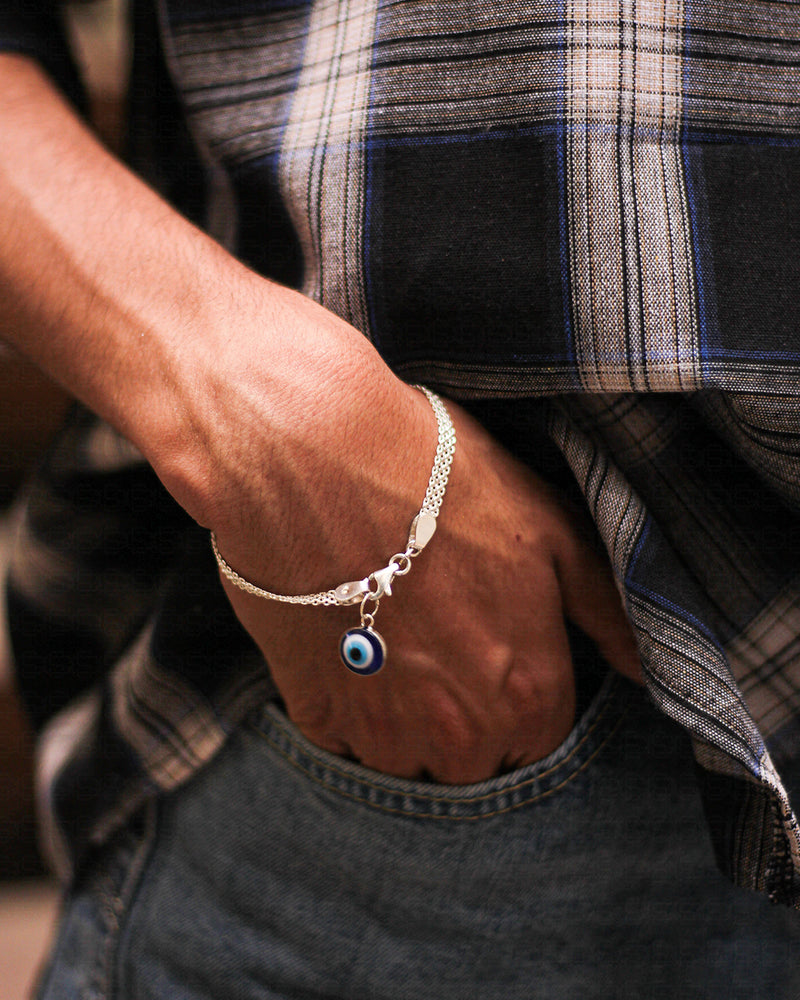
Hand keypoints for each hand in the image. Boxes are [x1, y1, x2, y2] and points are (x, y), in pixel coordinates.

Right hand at [179, 288, 640, 783]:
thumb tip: (646, 666)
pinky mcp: (313, 714)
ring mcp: (379, 732)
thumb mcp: (550, 531)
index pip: (540, 742)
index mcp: (527, 696)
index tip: (492, 643)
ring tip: (390, 630)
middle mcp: (458, 735)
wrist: (317, 455)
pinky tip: (347, 634)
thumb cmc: (441, 483)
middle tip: (437, 630)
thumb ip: (607, 612)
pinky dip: (349, 700)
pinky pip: (344, 738)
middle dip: (464, 712)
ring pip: (406, 758)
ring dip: (404, 713)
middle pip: (473, 760)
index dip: (519, 692)